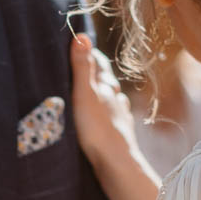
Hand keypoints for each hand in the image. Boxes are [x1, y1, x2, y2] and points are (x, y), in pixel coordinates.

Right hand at [70, 34, 141, 170]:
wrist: (117, 163)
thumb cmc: (98, 128)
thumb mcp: (84, 94)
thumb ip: (82, 67)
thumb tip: (81, 36)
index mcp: (107, 86)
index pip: (99, 62)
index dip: (89, 53)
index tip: (79, 45)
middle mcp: (117, 98)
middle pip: (106, 80)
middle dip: (96, 73)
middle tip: (83, 67)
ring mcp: (120, 116)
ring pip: (113, 99)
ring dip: (104, 94)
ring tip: (92, 93)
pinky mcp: (120, 133)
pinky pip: (115, 117)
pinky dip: (108, 113)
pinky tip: (106, 118)